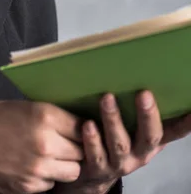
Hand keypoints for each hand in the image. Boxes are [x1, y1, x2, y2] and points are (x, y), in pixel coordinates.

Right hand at [0, 99, 83, 193]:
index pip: (82, 125)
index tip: (77, 127)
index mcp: (44, 116)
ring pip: (71, 172)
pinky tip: (32, 166)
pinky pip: (50, 184)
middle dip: (75, 147)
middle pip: (81, 151)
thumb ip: (46, 116)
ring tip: (50, 156)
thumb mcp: (19, 106)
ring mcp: (37, 169)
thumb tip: (68, 122)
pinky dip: (46, 178)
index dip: (81, 127)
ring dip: (65, 164)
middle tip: (64, 141)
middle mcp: (46, 143)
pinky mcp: (27, 187)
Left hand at [53, 90, 190, 193]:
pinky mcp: (96, 167)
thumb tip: (168, 93)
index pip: (171, 132)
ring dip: (114, 121)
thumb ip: (151, 119)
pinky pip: (95, 155)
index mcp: (150, 144)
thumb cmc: (119, 144)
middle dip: (147, 116)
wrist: (93, 175)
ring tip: (107, 99)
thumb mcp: (138, 134)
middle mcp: (138, 155)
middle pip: (148, 137)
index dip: (184, 123)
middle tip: (144, 94)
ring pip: (119, 144)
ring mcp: (118, 163)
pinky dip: (91, 140)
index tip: (190, 109)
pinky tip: (88, 124)